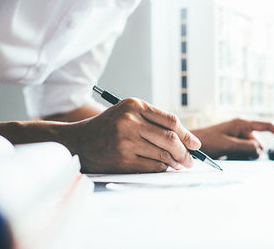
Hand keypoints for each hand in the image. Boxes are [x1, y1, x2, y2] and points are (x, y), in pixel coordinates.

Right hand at [70, 98, 200, 172]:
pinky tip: (164, 167)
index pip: (170, 120)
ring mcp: (125, 141)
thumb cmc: (107, 127)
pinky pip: (152, 166)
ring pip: (163, 154)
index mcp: (134, 105)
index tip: (196, 144)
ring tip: (179, 165)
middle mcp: (130, 121)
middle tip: (191, 160)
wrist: (77, 141)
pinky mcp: (122, 159)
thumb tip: (185, 139)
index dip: (187, 134)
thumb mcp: (127, 113)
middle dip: (185, 152)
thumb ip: (152, 121)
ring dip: (176, 162)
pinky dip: (162, 168)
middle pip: (170, 138)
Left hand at [191, 118, 273, 159]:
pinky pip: (242, 151)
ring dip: (245, 155)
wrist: (188, 144)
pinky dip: (239, 156)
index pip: (268, 127)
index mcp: (242, 124)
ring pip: (250, 149)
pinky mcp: (231, 143)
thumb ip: (246, 147)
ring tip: (228, 155)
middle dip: (254, 152)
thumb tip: (260, 149)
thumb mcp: (228, 144)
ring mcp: (236, 135)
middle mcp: (241, 128)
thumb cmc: (205, 141)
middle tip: (238, 156)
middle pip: (258, 142)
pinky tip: (227, 157)